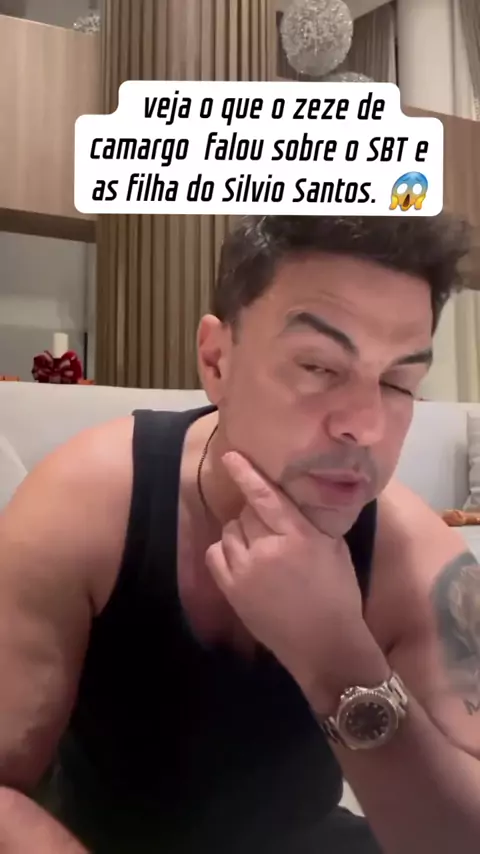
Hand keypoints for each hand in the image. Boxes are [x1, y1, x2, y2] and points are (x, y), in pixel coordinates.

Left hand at [205, 452, 385, 705]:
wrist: (326, 646)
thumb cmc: (338, 595)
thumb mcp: (335, 549)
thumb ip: (310, 522)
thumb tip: (291, 498)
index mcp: (300, 536)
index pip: (267, 496)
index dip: (247, 474)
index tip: (230, 456)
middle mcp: (270, 548)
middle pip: (247, 512)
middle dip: (257, 515)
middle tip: (272, 531)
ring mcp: (247, 570)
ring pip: (230, 531)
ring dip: (242, 533)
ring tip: (260, 549)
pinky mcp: (232, 590)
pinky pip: (216, 554)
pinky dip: (226, 552)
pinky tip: (243, 560)